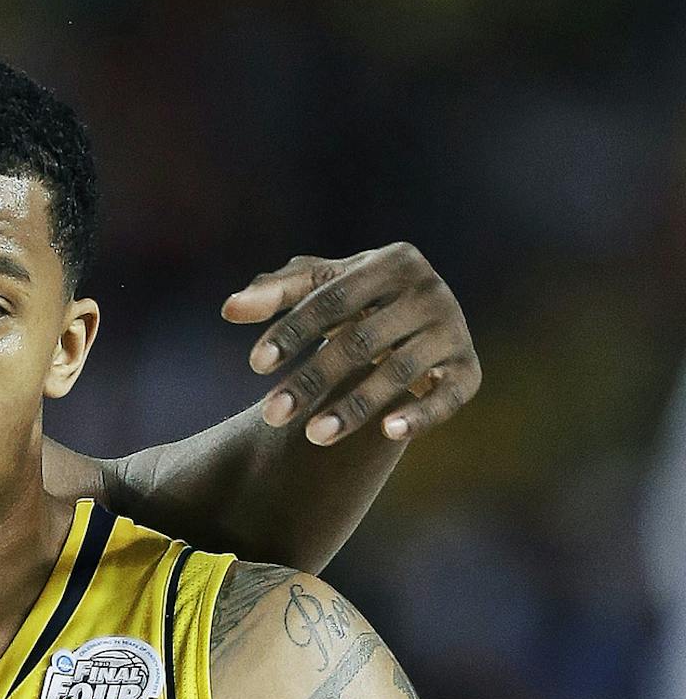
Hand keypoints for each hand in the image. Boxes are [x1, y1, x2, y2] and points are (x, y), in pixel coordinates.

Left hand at [222, 243, 480, 445]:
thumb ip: (275, 293)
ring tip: (311, 436)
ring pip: (398, 373)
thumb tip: (229, 308)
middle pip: (360, 341)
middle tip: (270, 415)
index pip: (332, 299)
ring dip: (354, 406)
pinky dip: (422, 415)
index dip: (292, 331)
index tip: (256, 364)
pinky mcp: (469, 369)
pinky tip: (388, 432)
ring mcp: (453, 330)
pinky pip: (448, 396)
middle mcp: (429, 292)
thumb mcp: (321, 287)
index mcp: (392, 262)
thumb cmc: (357, 299)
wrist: (418, 318)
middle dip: (312, 379)